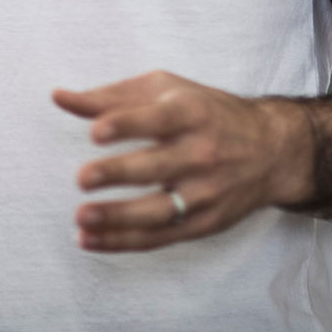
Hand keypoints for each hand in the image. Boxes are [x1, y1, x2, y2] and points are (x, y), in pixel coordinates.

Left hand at [53, 70, 308, 251]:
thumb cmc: (206, 111)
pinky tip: (90, 240)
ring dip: (118, 218)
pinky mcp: (204, 222)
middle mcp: (201, 153)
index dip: (126, 124)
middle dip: (118, 174)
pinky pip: (160, 236)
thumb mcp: (165, 90)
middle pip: (157, 167)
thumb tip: (58, 97)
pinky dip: (124, 242)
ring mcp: (205, 192)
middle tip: (82, 179)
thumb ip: (110, 96)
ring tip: (82, 218)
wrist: (272, 150)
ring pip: (158, 210)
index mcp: (191, 114)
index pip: (157, 120)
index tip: (95, 131)